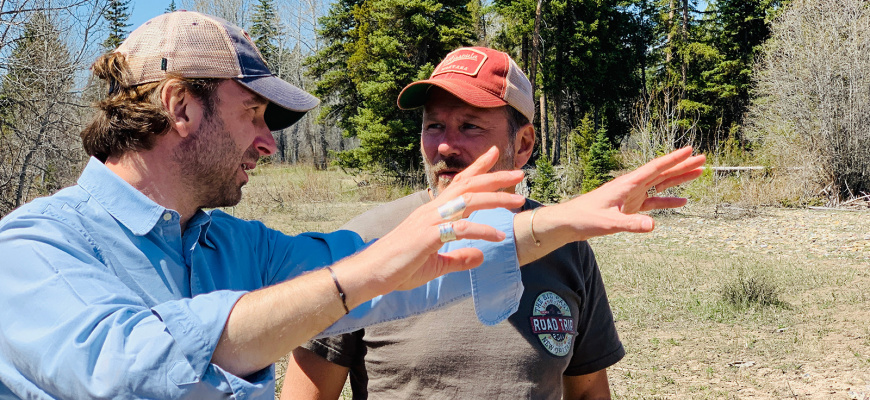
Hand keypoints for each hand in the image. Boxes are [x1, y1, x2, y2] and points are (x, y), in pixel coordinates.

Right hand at [356, 146, 525, 292]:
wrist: (371, 272)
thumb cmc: (398, 267)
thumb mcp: (436, 264)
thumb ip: (458, 259)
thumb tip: (480, 257)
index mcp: (433, 212)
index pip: (459, 184)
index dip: (477, 168)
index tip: (494, 154)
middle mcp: (432, 210)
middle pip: (468, 186)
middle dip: (494, 177)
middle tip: (518, 173)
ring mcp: (430, 221)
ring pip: (468, 201)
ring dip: (496, 199)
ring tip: (518, 200)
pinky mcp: (428, 236)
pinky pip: (460, 229)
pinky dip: (482, 231)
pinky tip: (499, 236)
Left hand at [540, 147, 705, 241]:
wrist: (569, 222)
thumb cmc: (585, 218)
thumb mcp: (609, 223)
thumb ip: (631, 224)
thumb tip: (653, 225)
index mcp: (627, 184)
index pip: (655, 168)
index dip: (673, 159)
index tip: (691, 150)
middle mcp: (631, 186)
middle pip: (662, 173)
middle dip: (683, 166)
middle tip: (704, 158)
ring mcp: (631, 196)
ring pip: (660, 184)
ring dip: (679, 179)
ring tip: (698, 173)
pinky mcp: (629, 207)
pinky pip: (653, 202)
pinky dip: (668, 200)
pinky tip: (682, 201)